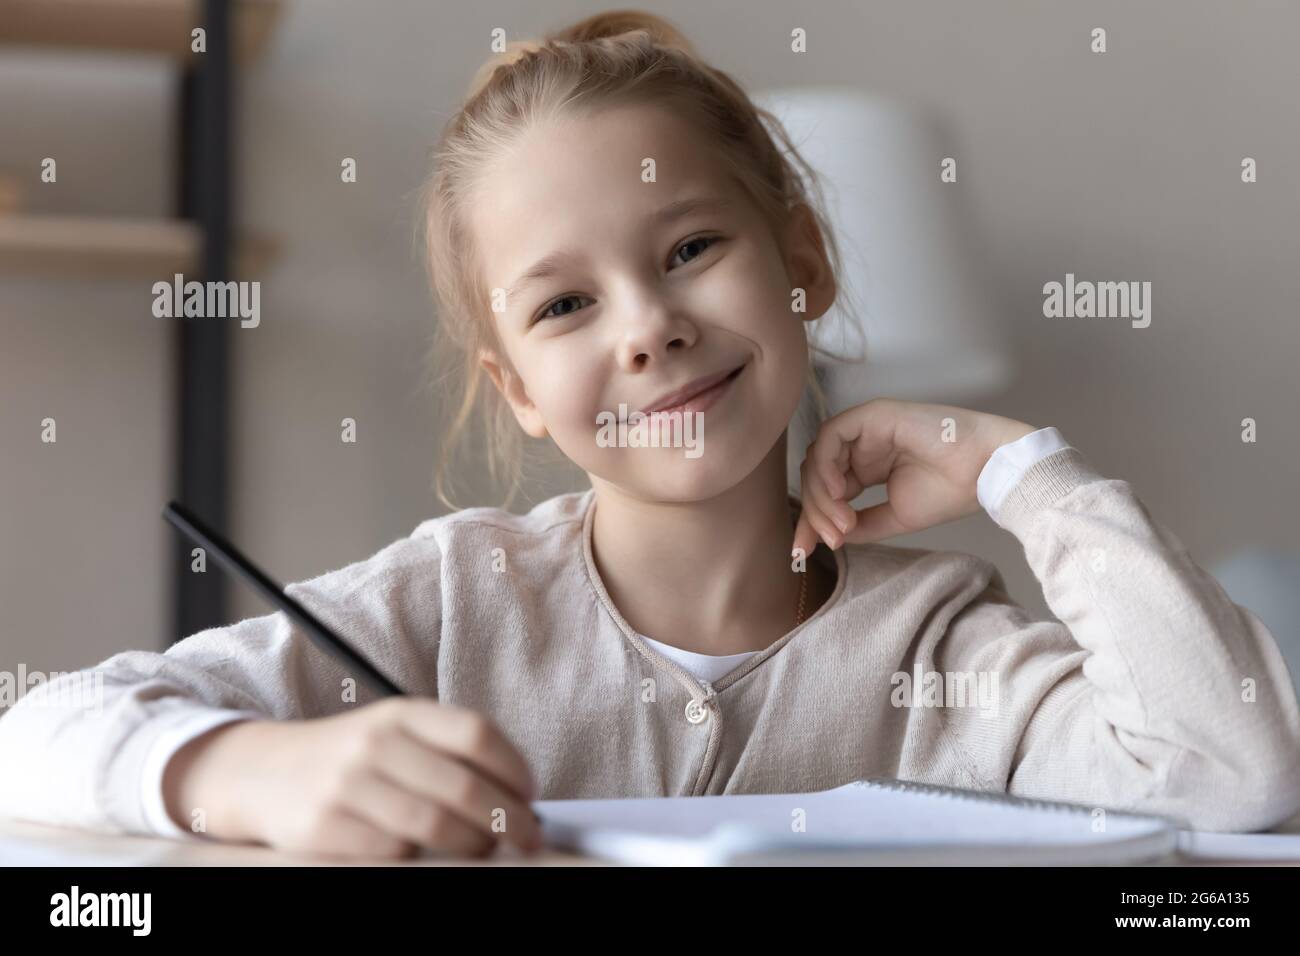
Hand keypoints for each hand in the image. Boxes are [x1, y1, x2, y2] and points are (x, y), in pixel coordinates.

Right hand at [163, 697, 543, 860]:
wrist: (262, 772)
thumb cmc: (350, 757)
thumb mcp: (394, 732)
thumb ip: (448, 751)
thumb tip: (518, 793)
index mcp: (401, 713)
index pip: (476, 734)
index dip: (515, 768)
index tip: (532, 794)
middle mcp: (375, 743)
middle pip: (463, 788)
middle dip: (508, 819)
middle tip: (526, 836)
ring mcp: (348, 786)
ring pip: (434, 828)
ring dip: (472, 846)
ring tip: (484, 848)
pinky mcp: (325, 827)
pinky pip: (394, 854)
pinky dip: (419, 859)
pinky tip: (423, 853)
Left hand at [793, 398, 1035, 555]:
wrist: (985, 472)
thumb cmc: (951, 490)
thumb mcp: (896, 516)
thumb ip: (861, 524)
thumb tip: (829, 537)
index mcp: (867, 467)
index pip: (826, 491)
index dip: (811, 520)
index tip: (800, 552)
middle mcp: (862, 446)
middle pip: (817, 476)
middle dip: (816, 511)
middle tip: (832, 538)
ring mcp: (865, 429)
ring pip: (819, 458)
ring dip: (823, 494)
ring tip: (842, 522)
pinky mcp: (872, 415)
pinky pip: (831, 437)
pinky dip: (827, 465)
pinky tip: (840, 493)